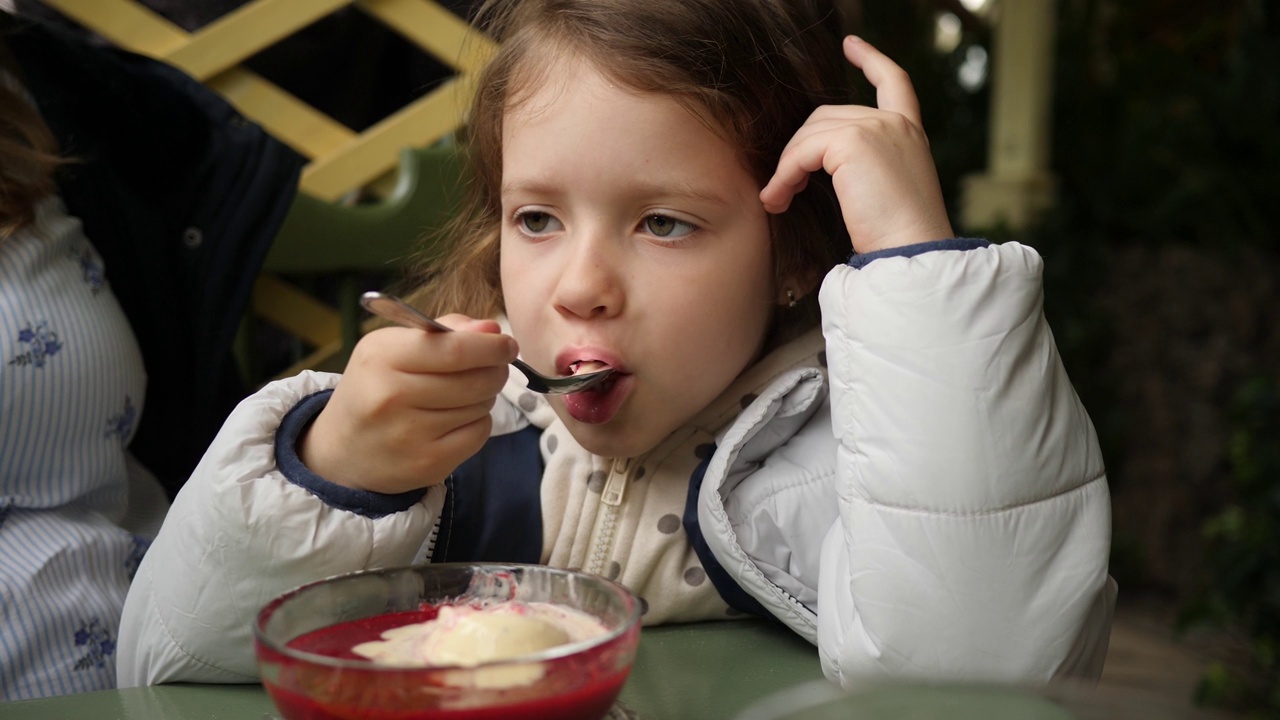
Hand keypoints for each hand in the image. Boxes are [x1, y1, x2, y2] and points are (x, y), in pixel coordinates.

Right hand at [298, 316, 516, 493]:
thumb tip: (492, 328)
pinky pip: (479, 434)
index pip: (455, 348)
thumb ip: (445, 331)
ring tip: (461, 395)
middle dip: (495, 370)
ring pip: (480, 406)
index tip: (507, 344)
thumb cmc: (377, 386)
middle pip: (476, 379)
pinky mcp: (427, 463)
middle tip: (492, 368)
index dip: (491, 346)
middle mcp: (391, 395)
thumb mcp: (395, 347)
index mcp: (382, 356)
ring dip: (484, 397)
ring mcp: (408, 434)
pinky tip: (457, 420)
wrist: (342, 449)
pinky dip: (478, 423)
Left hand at [760, 36, 954, 253]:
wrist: (911, 252)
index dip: (872, 60)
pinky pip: (802, 151)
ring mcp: (877, 127)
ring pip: (810, 133)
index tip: (851, 45)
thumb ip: (862, 167)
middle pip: (827, 116)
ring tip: (776, 199)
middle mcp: (896, 124)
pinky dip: (784, 174)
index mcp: (909, 134)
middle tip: (782, 189)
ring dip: (787, 167)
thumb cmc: (896, 238)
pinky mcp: (854, 141)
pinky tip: (778, 198)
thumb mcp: (885, 192)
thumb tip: (811, 166)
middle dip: (799, 149)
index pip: (894, 82)